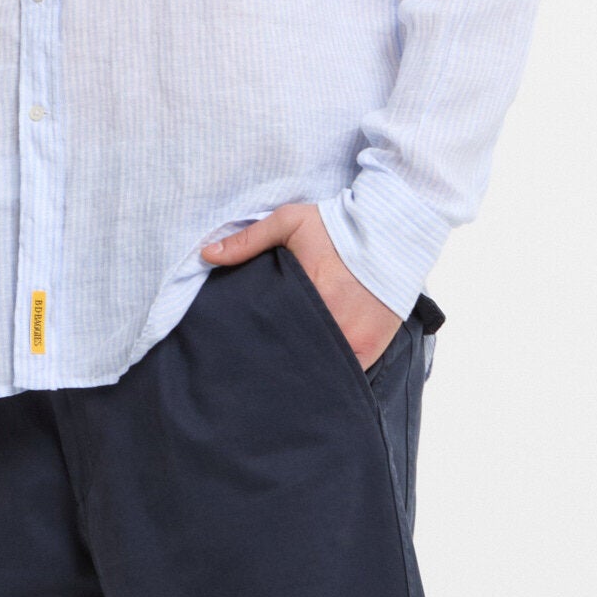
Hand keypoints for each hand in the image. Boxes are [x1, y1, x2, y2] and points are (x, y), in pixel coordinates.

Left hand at [200, 202, 404, 371]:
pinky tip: (315, 373)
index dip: (258, 343)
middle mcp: (332, 328)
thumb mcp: (289, 222)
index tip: (244, 347)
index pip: (272, 333)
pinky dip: (331, 374)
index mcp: (308, 298)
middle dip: (278, 360)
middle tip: (260, 362)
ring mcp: (354, 343)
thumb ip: (248, 240)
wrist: (390, 231)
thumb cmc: (336, 226)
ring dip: (305, 370)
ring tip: (285, 373)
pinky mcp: (372, 350)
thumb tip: (206, 255)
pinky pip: (346, 374)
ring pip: (319, 370)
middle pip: (295, 357)